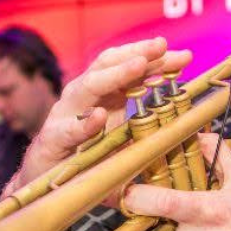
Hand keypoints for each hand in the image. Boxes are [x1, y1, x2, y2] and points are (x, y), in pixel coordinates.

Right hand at [15, 38, 192, 188]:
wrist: (46, 183)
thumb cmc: (88, 158)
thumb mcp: (123, 139)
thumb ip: (147, 127)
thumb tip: (184, 121)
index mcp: (103, 94)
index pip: (128, 66)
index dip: (155, 59)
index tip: (184, 56)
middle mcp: (83, 97)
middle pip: (108, 64)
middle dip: (137, 53)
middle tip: (162, 47)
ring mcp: (65, 114)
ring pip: (88, 86)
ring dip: (115, 74)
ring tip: (139, 66)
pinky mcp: (52, 139)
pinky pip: (69, 129)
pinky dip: (85, 123)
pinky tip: (101, 116)